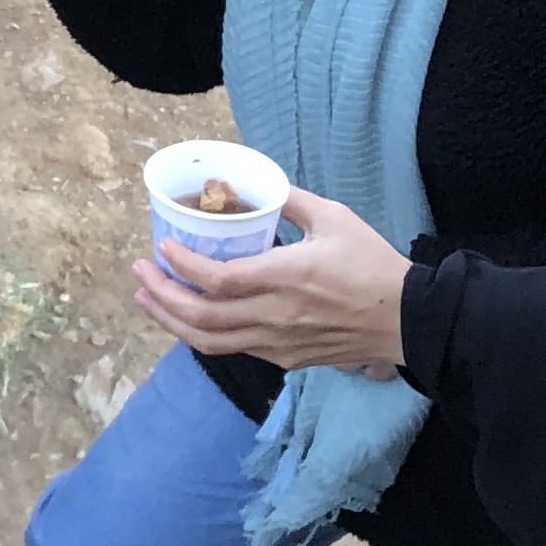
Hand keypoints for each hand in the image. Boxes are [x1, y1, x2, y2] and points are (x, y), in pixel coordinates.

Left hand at [128, 185, 408, 377]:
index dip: (181, 265)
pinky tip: (190, 318)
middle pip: (200, 316)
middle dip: (160, 295)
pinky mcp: (285, 358)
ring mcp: (277, 343)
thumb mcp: (335, 218)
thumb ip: (292, 201)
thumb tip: (262, 187)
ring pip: (208, 341)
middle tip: (140, 273)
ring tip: (148, 300)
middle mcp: (274, 315)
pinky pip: (233, 349)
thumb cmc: (372, 264)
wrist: (406, 319)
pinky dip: (202, 334)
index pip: (216, 279)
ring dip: (170, 320)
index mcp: (285, 277)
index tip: (162, 247)